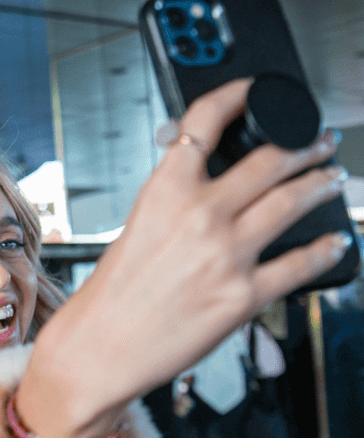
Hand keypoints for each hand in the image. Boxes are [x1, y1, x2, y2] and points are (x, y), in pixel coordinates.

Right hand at [18, 78, 349, 437]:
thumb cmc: (110, 295)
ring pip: (294, 201)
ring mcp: (226, 255)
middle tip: (319, 141)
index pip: (206, 120)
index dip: (238, 93)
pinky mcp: (244, 296)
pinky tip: (337, 241)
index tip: (256, 88)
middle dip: (304, 144)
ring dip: (321, 184)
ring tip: (332, 178)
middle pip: (270, 159)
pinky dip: (327, 249)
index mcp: (164, 191)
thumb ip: (173, 197)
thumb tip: (203, 176)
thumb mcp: (133, 228)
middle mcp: (199, 216)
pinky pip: (301, 264)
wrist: (99, 349)